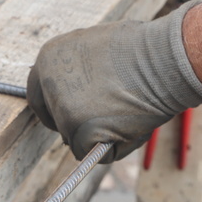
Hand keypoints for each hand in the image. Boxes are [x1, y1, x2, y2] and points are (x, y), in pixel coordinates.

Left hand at [27, 2, 201, 161]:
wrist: (163, 58)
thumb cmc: (143, 51)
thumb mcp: (99, 48)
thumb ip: (81, 69)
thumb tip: (80, 91)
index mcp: (49, 57)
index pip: (38, 92)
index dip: (55, 106)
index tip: (69, 114)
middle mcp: (48, 80)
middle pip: (53, 118)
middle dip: (74, 124)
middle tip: (101, 122)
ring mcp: (61, 106)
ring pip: (73, 137)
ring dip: (96, 135)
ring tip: (126, 114)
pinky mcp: (77, 128)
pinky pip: (88, 153)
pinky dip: (108, 148)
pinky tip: (129, 127)